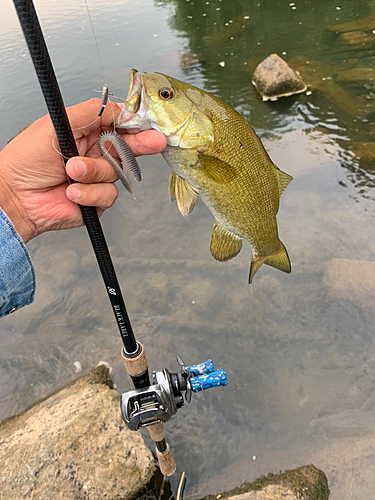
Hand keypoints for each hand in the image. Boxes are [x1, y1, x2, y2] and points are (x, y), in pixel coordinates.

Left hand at [0, 99, 165, 242]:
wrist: (15, 198)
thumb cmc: (26, 161)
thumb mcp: (57, 124)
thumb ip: (90, 113)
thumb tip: (116, 106)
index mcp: (86, 133)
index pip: (119, 125)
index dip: (136, 125)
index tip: (150, 125)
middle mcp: (95, 155)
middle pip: (128, 148)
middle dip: (141, 144)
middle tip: (155, 141)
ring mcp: (97, 178)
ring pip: (116, 174)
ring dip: (93, 172)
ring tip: (70, 172)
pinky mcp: (96, 200)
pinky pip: (108, 195)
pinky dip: (89, 194)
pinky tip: (71, 192)